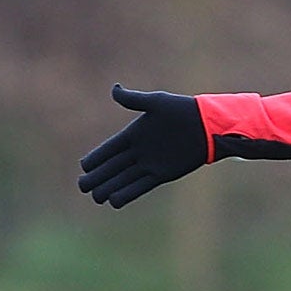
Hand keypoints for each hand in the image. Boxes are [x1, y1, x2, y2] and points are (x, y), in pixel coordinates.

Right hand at [77, 85, 208, 206]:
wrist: (208, 125)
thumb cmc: (183, 110)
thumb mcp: (156, 103)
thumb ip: (134, 100)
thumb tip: (114, 89)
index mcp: (133, 134)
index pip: (108, 149)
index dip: (96, 158)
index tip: (83, 167)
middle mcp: (139, 151)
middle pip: (113, 167)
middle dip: (97, 177)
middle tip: (82, 187)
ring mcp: (151, 163)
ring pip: (124, 178)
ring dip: (110, 187)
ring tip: (95, 197)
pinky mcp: (163, 174)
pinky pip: (141, 185)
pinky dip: (128, 193)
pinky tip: (114, 201)